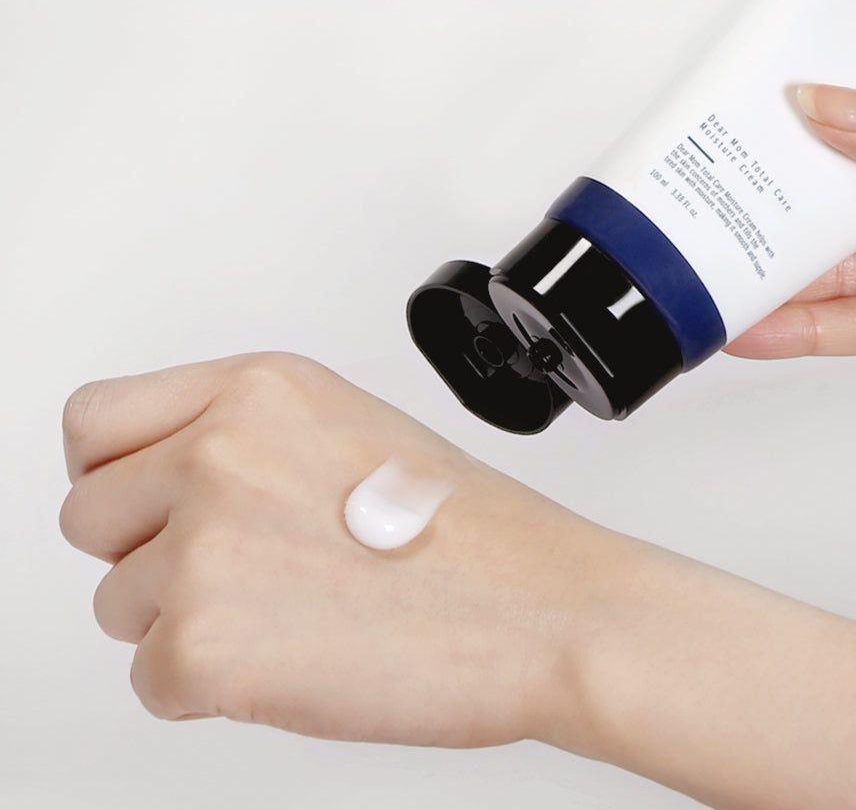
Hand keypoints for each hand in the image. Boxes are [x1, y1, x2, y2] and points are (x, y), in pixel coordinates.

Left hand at [58, 352, 613, 746]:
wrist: (544, 608)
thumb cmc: (472, 532)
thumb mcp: (349, 431)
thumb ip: (244, 438)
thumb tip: (166, 483)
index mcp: (256, 390)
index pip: (95, 420)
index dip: (115, 470)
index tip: (142, 501)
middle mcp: (216, 452)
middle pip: (90, 515)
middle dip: (148, 552)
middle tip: (239, 572)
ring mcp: (202, 546)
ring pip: (119, 602)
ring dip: (188, 620)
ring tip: (291, 613)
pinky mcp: (200, 645)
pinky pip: (152, 679)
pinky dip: (211, 687)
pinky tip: (295, 658)